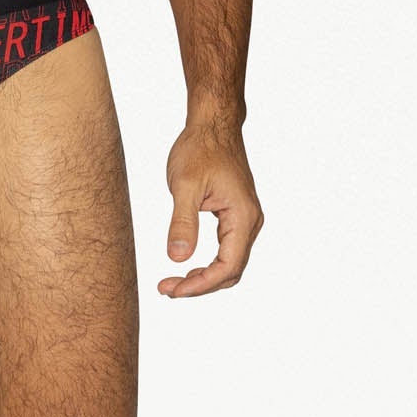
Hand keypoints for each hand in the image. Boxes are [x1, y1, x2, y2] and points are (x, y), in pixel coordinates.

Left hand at [159, 122, 265, 297]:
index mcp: (242, 216)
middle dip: (200, 286)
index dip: (201, 285)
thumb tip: (178, 259)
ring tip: (172, 283)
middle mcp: (250, 222)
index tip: (174, 290)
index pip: (228, 266)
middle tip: (166, 289)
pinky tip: (186, 268)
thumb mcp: (184, 185)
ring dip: (203, 278)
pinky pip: (226, 252)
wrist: (213, 126)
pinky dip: (207, 266)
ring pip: (229, 264)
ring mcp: (245, 220)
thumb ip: (182, 222)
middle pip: (231, 271)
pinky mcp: (235, 218)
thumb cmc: (200, 149)